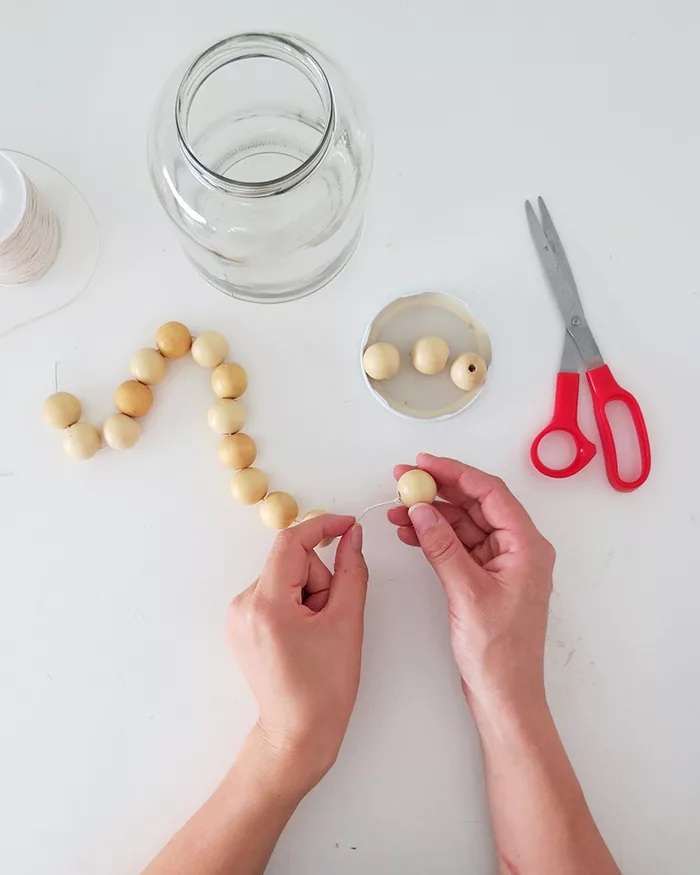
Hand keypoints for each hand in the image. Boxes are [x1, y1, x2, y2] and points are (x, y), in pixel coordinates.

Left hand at [227, 515, 367, 792]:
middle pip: (292, 562)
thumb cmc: (325, 687)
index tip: (349, 526)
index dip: (323, 526)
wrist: (297, 734)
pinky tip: (304, 637)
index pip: (291, 542)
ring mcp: (238, 616)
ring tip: (317, 634)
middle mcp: (243, 604)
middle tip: (331, 620)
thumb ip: (351, 570)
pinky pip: (275, 594)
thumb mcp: (347, 622)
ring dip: (309, 595)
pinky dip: (295, 605)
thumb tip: (353, 535)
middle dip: (319, 581)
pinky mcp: (241, 625)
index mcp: (266, 603)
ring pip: (285, 578)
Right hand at [388, 454, 554, 715]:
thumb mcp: (467, 593)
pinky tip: (409, 532)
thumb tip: (421, 510)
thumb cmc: (499, 652)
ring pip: (463, 524)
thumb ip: (443, 547)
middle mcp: (517, 548)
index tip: (423, 463)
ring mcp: (501, 563)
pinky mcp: (485, 577)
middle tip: (402, 480)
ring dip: (431, 515)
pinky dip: (434, 537)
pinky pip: (458, 545)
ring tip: (396, 508)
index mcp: (527, 545)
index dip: (455, 472)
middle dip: (438, 490)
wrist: (505, 696)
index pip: (490, 493)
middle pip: (475, 504)